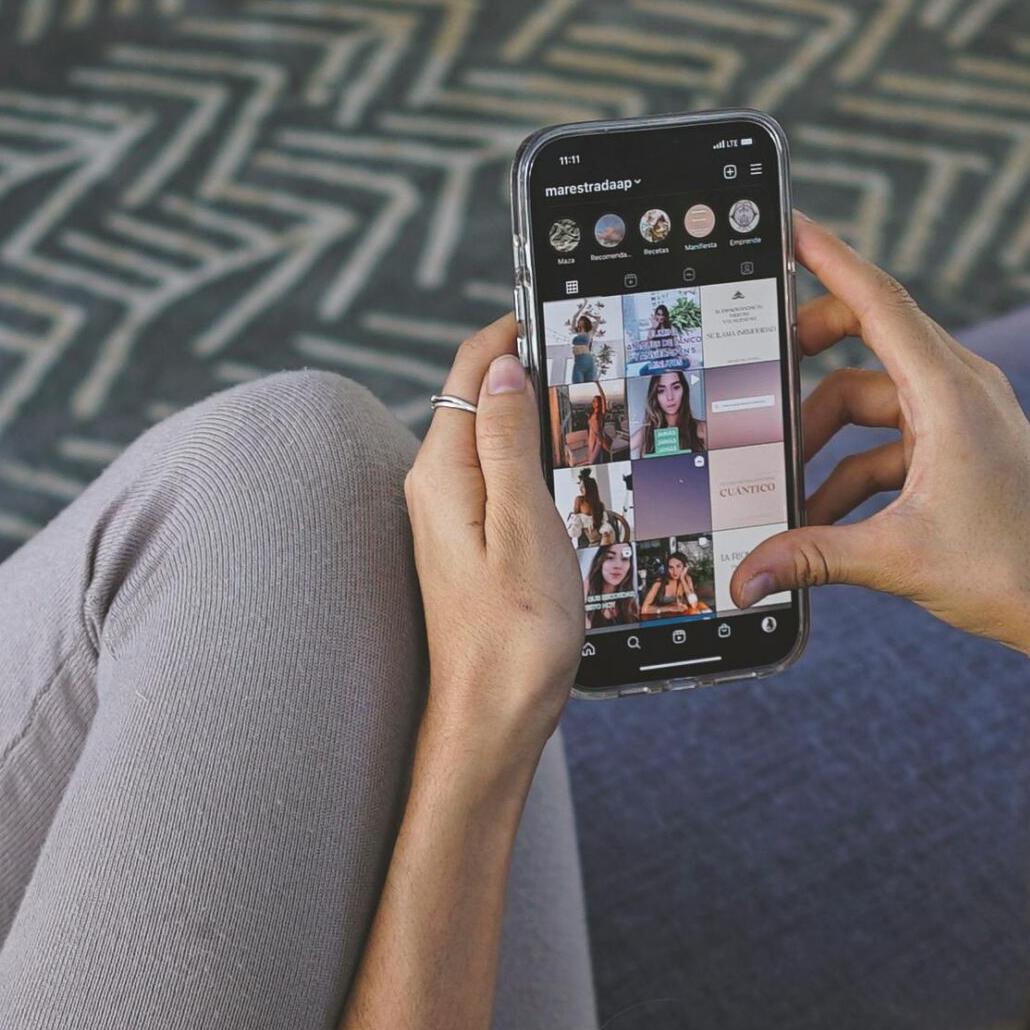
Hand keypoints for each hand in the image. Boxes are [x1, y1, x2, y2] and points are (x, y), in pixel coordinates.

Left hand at [405, 316, 581, 758]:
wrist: (491, 722)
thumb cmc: (513, 638)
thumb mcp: (524, 526)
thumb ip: (509, 441)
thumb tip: (502, 365)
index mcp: (443, 475)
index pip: (471, 369)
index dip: (515, 330)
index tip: (563, 307)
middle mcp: (436, 489)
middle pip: (480, 397)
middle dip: (531, 365)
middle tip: (593, 350)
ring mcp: (450, 518)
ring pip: (493, 437)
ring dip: (536, 413)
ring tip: (591, 399)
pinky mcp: (469, 545)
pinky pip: (500, 477)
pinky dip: (534, 458)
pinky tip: (570, 468)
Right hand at [732, 216, 1029, 706]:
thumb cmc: (1013, 571)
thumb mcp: (896, 558)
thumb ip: (811, 558)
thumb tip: (746, 578)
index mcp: (950, 393)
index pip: (880, 302)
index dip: (830, 258)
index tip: (790, 227)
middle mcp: (961, 389)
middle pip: (868, 340)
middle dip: (807, 360)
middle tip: (760, 382)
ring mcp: (965, 417)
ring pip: (872, 399)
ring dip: (825, 438)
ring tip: (786, 487)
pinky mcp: (965, 448)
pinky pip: (891, 439)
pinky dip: (852, 468)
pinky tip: (824, 518)